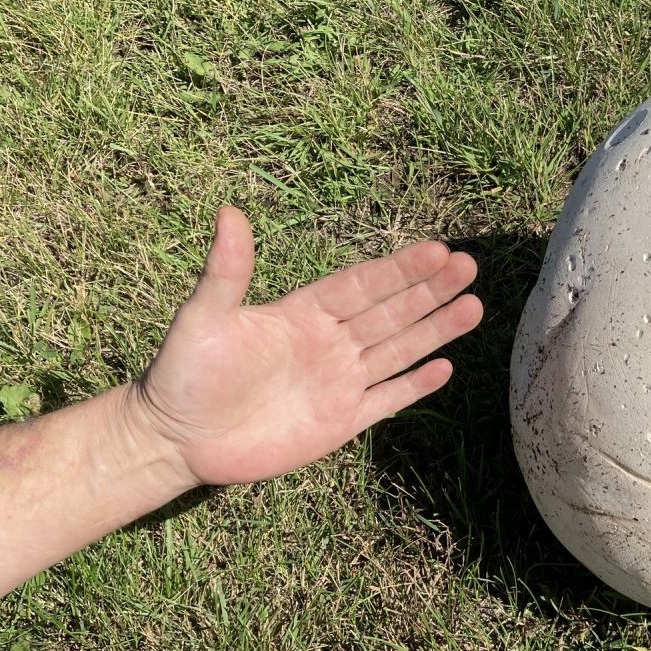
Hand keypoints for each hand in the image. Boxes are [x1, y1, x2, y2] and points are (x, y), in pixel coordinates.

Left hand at [128, 207, 482, 486]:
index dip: (399, 268)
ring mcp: (338, 382)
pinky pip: (387, 399)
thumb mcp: (203, 317)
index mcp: (302, 313)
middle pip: (390, 311)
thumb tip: (229, 211)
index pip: (362, 285)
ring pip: (398, 350)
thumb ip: (227, 270)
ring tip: (474, 306)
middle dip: (430, 290)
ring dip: (436, 329)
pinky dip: (415, 385)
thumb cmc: (183, 375)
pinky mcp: (341, 422)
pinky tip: (444, 367)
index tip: (437, 249)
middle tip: (469, 266)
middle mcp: (328, 343)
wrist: (176, 440)